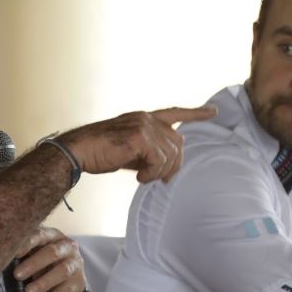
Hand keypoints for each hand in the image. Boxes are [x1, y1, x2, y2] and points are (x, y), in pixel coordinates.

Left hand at [12, 227, 85, 291]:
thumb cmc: (42, 267)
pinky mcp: (79, 283)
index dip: (28, 243)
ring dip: (43, 282)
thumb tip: (2, 262)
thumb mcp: (32, 258)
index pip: (41, 235)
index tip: (14, 253)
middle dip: (34, 264)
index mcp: (53, 236)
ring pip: (62, 271)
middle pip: (52, 252)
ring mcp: (75, 264)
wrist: (63, 287)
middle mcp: (67, 247)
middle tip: (17, 275)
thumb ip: (22, 257)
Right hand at [61, 106, 215, 182]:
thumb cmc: (99, 152)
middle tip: (161, 179)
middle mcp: (146, 118)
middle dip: (174, 164)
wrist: (78, 151)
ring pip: (170, 154)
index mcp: (143, 118)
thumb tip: (164, 167)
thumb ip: (148, 152)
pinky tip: (138, 177)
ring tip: (143, 178)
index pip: (175, 113)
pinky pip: (159, 161)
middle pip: (178, 143)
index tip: (213, 112)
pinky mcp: (139, 137)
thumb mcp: (129, 150)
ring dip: (160, 172)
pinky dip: (151, 174)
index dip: (195, 113)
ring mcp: (143, 126)